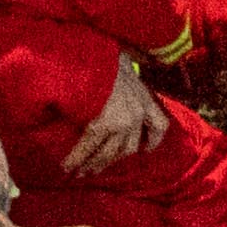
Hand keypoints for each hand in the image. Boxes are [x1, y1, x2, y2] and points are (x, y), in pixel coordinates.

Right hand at [67, 53, 167, 173]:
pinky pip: (89, 146)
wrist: (96, 54)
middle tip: (95, 170)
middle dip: (110, 160)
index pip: (159, 126)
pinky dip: (77, 157)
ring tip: (81, 172)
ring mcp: (122, 121)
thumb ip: (126, 81)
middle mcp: (138, 114)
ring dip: (93, 164)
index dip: (152, 141)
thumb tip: (122, 78)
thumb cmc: (106, 56)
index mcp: (146, 100)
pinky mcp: (102, 123)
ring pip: (109, 153)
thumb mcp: (125, 67)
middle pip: (128, 147)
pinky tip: (67, 166)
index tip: (144, 149)